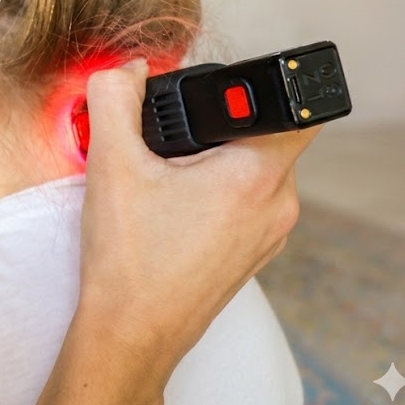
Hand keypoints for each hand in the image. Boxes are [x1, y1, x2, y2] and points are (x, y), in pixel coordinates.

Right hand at [79, 58, 316, 361]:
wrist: (130, 334)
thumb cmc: (129, 261)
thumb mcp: (111, 164)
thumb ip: (114, 99)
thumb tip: (125, 70)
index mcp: (257, 176)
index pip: (293, 107)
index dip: (250, 90)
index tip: (207, 102)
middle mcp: (278, 205)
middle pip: (264, 135)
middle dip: (216, 128)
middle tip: (169, 146)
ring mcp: (269, 234)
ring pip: (253, 170)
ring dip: (213, 161)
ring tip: (165, 181)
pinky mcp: (252, 253)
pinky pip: (244, 202)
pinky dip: (213, 193)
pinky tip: (170, 210)